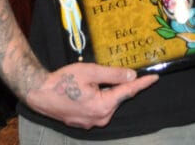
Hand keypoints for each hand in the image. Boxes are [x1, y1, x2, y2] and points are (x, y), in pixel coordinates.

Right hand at [23, 62, 157, 128]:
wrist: (39, 93)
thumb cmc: (63, 80)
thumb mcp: (90, 72)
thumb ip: (113, 75)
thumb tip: (132, 76)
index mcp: (103, 106)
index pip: (128, 92)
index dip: (142, 84)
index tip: (154, 78)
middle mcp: (100, 118)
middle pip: (117, 98)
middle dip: (116, 85)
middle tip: (103, 73)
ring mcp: (91, 122)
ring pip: (107, 103)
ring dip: (105, 91)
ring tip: (89, 81)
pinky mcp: (83, 122)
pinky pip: (97, 108)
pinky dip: (97, 98)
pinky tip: (85, 89)